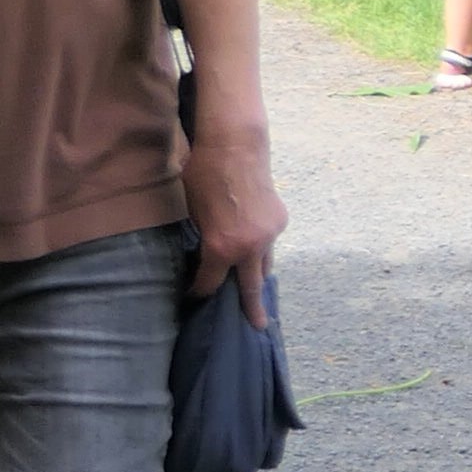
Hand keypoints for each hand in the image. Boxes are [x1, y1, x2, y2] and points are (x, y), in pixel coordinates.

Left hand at [183, 132, 288, 328]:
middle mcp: (250, 247)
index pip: (209, 283)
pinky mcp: (279, 220)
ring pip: (264, 263)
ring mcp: (269, 234)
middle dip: (253, 308)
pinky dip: (261, 247)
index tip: (192, 297)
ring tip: (257, 291)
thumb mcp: (191, 212)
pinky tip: (254, 244)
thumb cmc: (202, 174)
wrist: (236, 145)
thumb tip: (204, 253)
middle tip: (258, 326)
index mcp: (222, 248)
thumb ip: (201, 239)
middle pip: (250, 286)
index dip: (198, 292)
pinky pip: (269, 242)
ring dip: (257, 275)